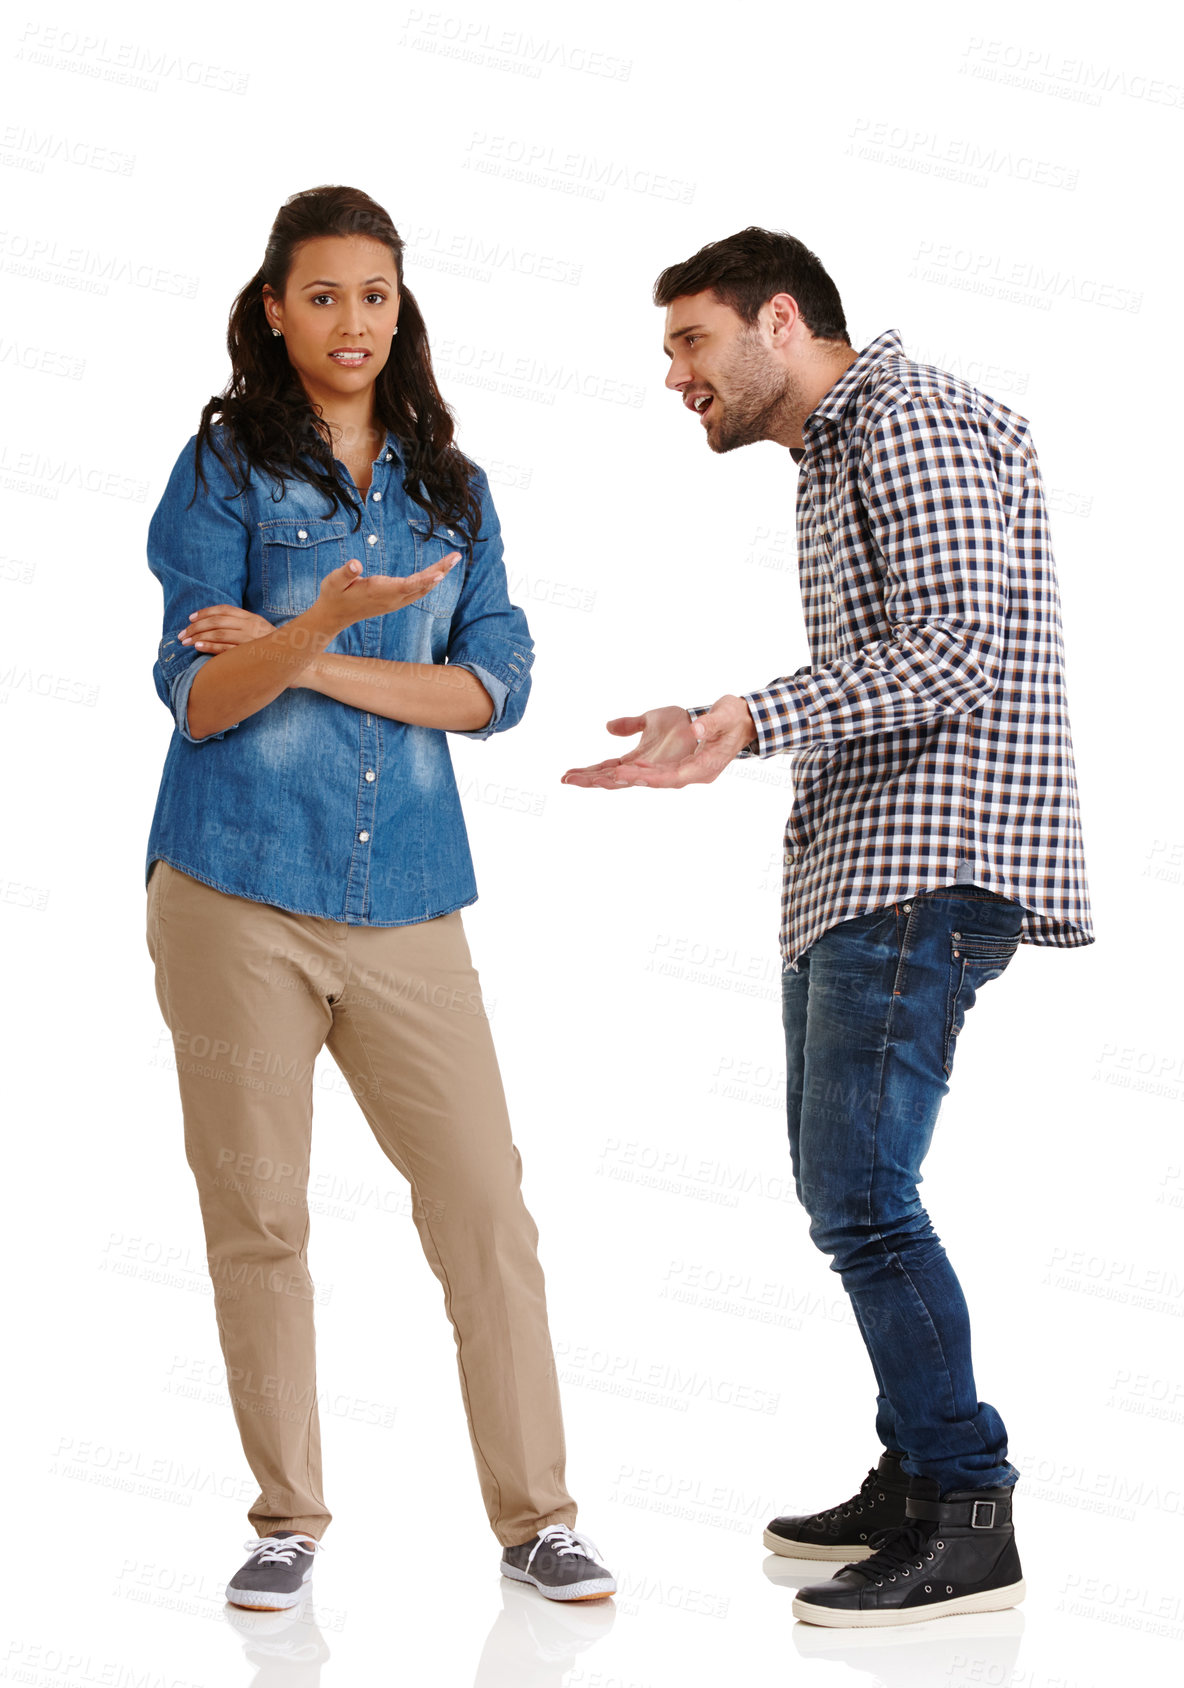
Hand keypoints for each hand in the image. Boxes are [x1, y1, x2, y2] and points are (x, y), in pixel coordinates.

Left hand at [178, 605, 273, 652]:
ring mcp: (250, 639)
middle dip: (196, 626)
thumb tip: (218, 626)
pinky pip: (225, 648)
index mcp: (252, 618)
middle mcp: (251, 625)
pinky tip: (198, 646)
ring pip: (218, 633)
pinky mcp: (249, 654)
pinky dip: (209, 646)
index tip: (190, 618)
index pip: (224, 609)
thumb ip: (243, 626)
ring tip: (186, 641)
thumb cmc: (272, 649)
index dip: (205, 612)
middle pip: (217, 621)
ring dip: (198, 636)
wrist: (294, 661)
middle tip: (182, 633)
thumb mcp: (260, 631)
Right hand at [316, 553, 459, 633]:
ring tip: (452, 560)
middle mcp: (392, 598)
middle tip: (456, 556)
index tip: (440, 574)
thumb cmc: (334, 594)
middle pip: (422, 586)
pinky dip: (430, 580)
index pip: (407, 586)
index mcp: (380, 592)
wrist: (334, 615)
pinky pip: (418, 590)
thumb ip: (345, 572)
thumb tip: (355, 564)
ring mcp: (395, 601)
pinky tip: (438, 572)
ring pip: (422, 588)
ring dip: (438, 575)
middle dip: (440, 571)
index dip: (424, 580)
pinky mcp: (395, 600)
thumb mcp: (333, 581)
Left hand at [561, 697, 757, 787]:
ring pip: (630, 777)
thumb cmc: (732, 718)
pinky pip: (630, 768)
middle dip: (606, 781)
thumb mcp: (725, 716)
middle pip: (639, 782)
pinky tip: (588, 770)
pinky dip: (608, 769)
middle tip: (574, 780)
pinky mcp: (659, 762)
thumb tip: (695, 728)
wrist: (738, 722)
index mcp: (698, 768)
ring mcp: (668, 771)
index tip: (619, 774)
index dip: (643, 777)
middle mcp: (680, 775)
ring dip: (600, 777)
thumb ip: (709, 723)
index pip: (667, 778)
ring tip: (569, 777)